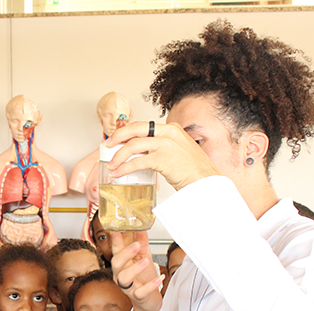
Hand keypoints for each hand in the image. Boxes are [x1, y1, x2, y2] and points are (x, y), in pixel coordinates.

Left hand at [104, 120, 219, 190]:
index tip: (118, 139)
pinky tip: (119, 173)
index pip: (144, 125)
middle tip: (108, 145)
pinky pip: (137, 161)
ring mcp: (166, 144)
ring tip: (112, 165)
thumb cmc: (193, 171)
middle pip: (135, 128)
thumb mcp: (178, 151)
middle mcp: (169, 133)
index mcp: (172, 129)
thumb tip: (142, 152)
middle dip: (118, 136)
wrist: (206, 181)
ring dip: (118, 156)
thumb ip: (161, 148)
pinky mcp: (162, 158)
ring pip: (133, 145)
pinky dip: (124, 168)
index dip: (127, 132)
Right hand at [110, 231, 162, 310]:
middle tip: (136, 245)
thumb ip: (142, 244)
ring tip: (145, 261)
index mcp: (122, 265)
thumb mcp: (143, 258)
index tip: (117, 230)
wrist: (148, 302)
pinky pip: (140, 292)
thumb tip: (141, 230)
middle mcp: (121, 275)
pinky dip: (149, 286)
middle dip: (125, 254)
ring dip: (134, 269)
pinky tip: (158, 279)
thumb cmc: (143, 280)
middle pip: (116, 264)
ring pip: (124, 278)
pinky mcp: (137, 297)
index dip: (116, 241)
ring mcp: (128, 287)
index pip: (116, 250)